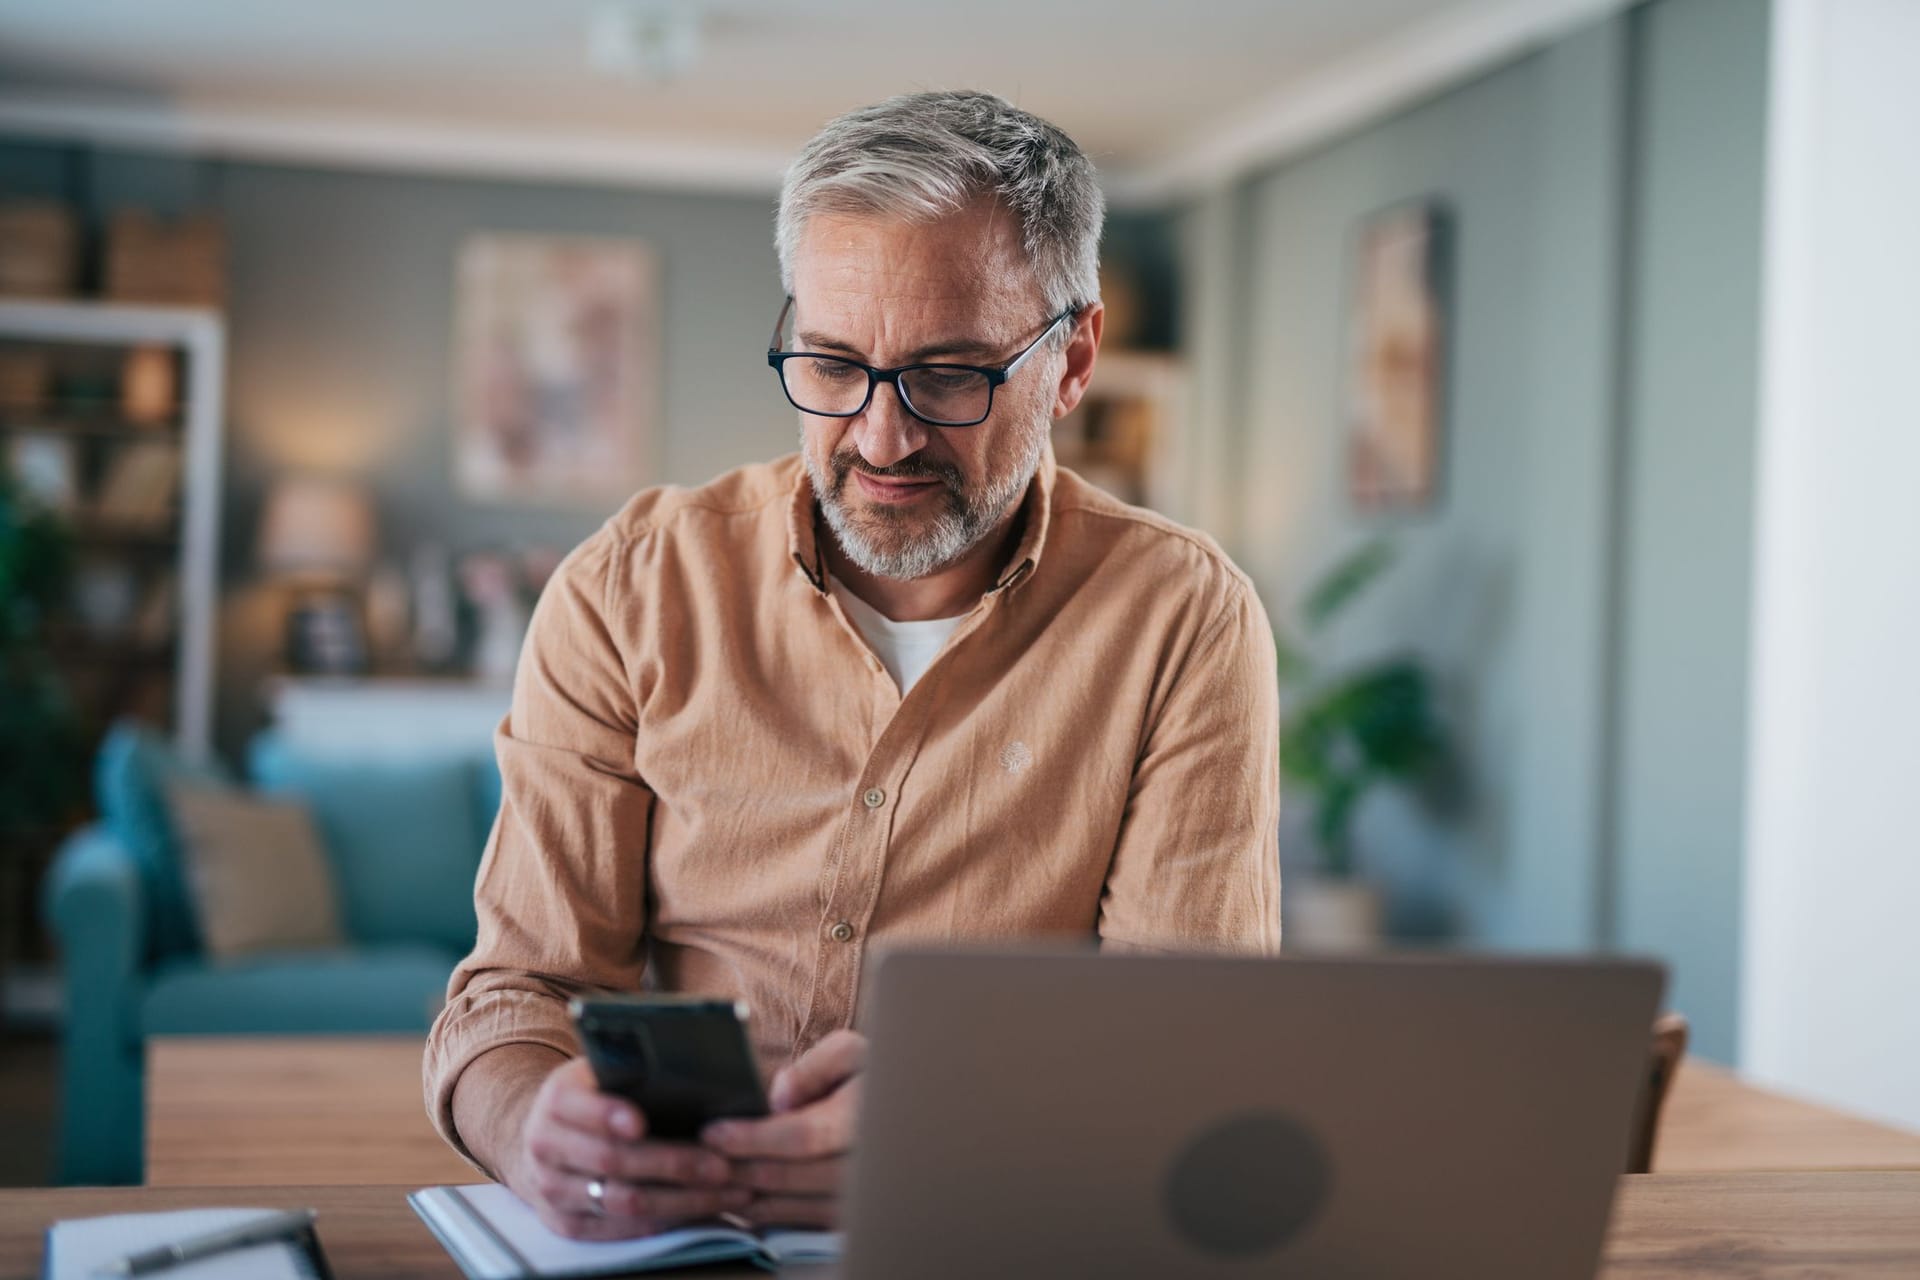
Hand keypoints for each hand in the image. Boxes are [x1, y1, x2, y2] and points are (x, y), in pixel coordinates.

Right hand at [505, 1056, 751, 1240]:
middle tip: (722, 1165)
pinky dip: (666, 1221)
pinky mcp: (567, 1224)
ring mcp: (553, 1190)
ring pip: (622, 1203)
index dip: (607, 1115)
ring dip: (681, 1200)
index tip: (641, 1122)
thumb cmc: (595, 1096)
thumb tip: (690, 1064)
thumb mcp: (602, 1071)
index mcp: (557, 1099)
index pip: (578, 1107)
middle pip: (611, 1161)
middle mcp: (546, 1146)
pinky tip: (702, 1208)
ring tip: (727, 1191)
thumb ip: (632, 1068)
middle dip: (672, 1164)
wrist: (547, 1137)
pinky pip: (621, 1230)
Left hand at [702, 1028, 866, 1228]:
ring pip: (789, 1207)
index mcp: (864, 1120)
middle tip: (691, 1162)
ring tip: (698, 1184)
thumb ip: (818, 1065)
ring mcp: (854, 1198)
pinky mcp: (842, 1217)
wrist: (903, 1114)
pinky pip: (793, 1221)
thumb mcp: (852, 1053)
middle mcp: (863, 1166)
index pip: (803, 1136)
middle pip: (789, 1177)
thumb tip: (780, 1098)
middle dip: (736, 1170)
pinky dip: (759, 1212)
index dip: (753, 1138)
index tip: (713, 1133)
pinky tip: (730, 1197)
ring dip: (741, 1197)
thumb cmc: (872, 1078)